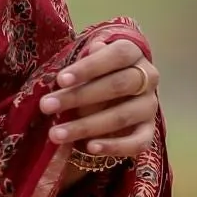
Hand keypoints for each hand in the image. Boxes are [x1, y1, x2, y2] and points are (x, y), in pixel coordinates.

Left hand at [39, 17, 159, 169]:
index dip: (89, 67)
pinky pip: (137, 143)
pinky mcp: (148, 132)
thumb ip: (88, 61)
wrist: (112, 101)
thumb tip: (92, 48)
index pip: (117, 55)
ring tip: (56, 134)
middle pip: (118, 85)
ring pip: (122, 116)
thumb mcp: (88, 67)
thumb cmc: (94, 77)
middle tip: (47, 106)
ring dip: (86, 126)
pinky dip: (114, 147)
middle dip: (79, 96)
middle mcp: (148, 79)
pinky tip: (91, 148)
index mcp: (133, 55)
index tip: (60, 80)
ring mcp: (149, 107)